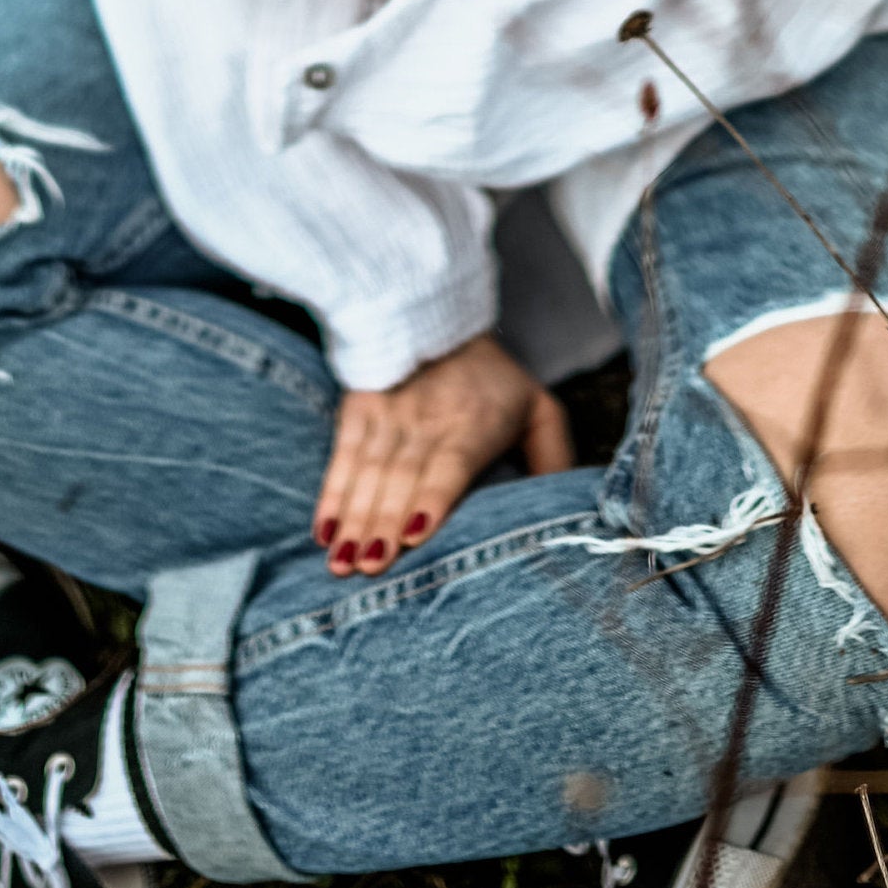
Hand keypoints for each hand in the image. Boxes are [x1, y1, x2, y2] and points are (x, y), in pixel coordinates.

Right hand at [313, 333, 573, 576]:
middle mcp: (426, 422)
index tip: (413, 534)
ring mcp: (388, 416)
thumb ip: (551, 455)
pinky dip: (331, 494)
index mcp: (471, 424)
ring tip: (341, 562)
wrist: (436, 318)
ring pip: (368, 473)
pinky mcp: (358, 411)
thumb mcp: (537, 407)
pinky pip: (342, 458)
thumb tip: (564, 508)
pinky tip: (323, 531)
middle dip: (381, 523)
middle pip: (400, 477)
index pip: (447, 464)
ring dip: (353, 518)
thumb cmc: (493, 380)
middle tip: (368, 568)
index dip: (430, 498)